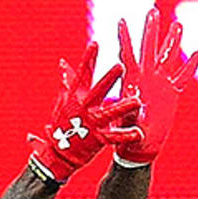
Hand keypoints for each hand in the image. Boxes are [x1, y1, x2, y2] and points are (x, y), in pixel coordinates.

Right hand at [28, 43, 141, 185]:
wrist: (58, 154)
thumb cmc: (62, 125)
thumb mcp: (63, 102)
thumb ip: (68, 83)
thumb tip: (64, 64)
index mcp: (75, 97)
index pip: (82, 74)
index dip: (89, 59)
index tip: (95, 44)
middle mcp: (84, 108)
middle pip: (98, 91)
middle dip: (109, 79)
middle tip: (120, 66)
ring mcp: (92, 124)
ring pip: (110, 113)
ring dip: (124, 107)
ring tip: (137, 101)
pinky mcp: (98, 139)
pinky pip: (115, 137)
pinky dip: (127, 135)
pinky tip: (139, 133)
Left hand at [112, 9, 197, 166]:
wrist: (140, 148)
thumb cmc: (129, 138)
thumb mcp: (128, 125)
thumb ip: (133, 114)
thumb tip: (136, 106)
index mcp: (133, 82)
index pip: (128, 55)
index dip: (125, 39)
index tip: (121, 21)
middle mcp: (147, 79)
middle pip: (150, 49)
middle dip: (152, 31)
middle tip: (153, 12)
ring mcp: (160, 84)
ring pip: (168, 58)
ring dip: (172, 41)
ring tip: (176, 25)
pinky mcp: (171, 94)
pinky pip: (183, 76)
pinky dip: (191, 64)